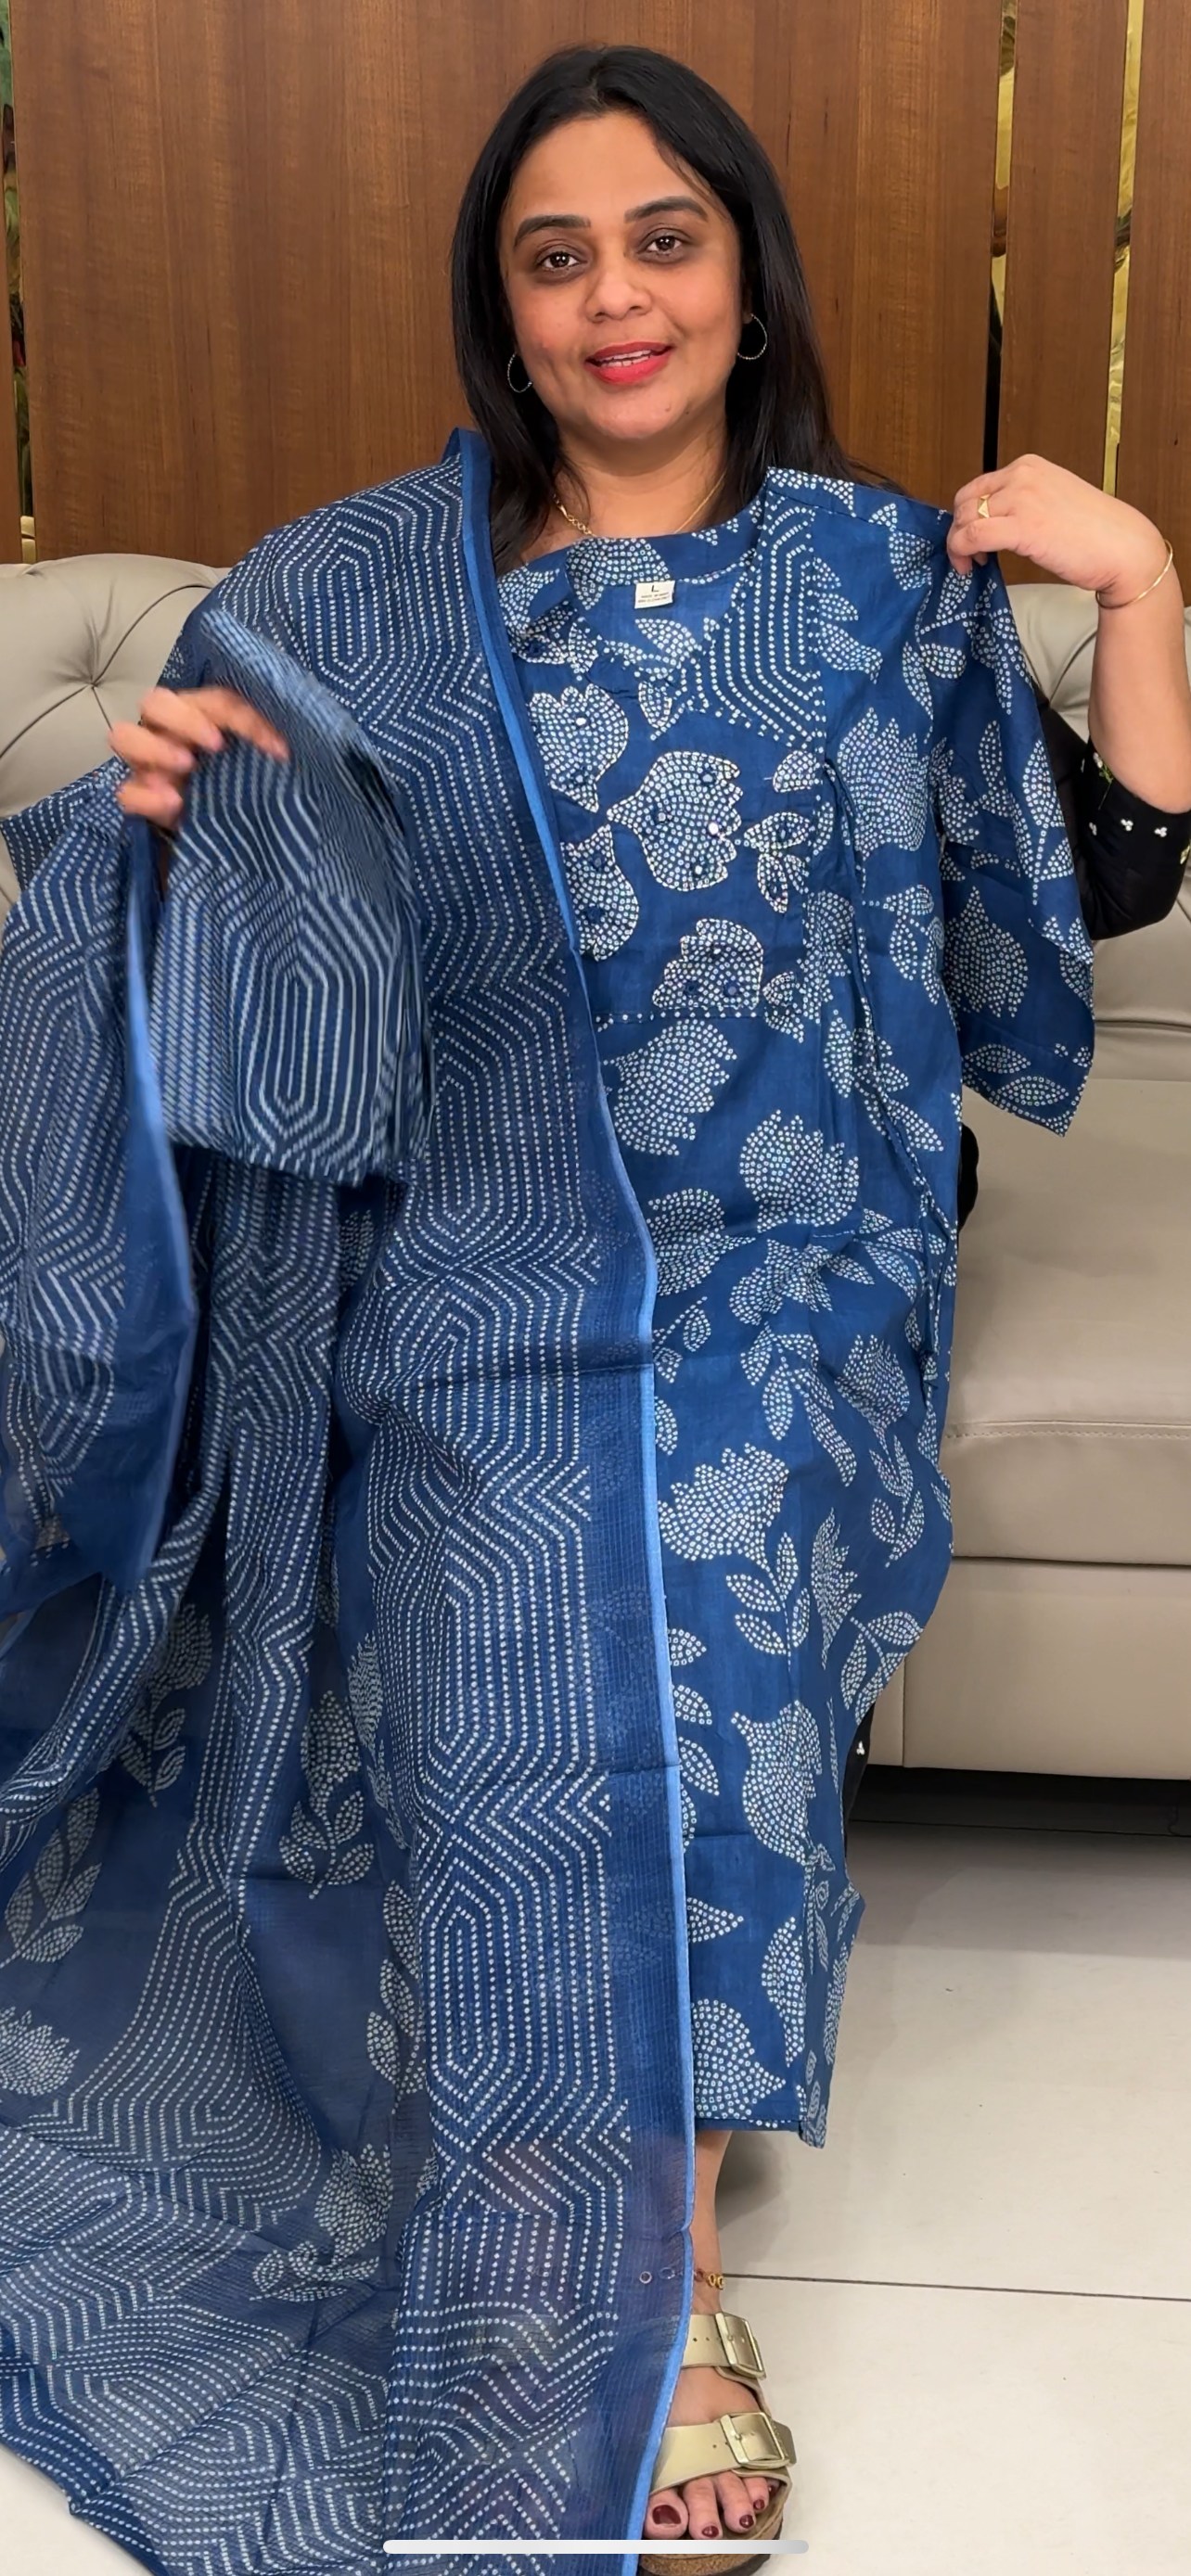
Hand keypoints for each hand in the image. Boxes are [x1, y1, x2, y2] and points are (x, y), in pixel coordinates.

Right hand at [110, 687, 288, 830]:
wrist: (226, 829)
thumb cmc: (241, 783)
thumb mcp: (258, 762)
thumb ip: (265, 744)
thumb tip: (284, 746)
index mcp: (197, 714)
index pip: (213, 699)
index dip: (242, 717)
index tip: (274, 746)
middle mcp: (165, 731)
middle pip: (153, 702)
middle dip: (185, 719)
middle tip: (217, 746)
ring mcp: (146, 763)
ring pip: (123, 736)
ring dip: (155, 747)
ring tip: (187, 766)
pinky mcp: (140, 797)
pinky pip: (125, 791)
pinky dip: (147, 795)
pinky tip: (175, 801)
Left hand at [947, 454, 1168, 604]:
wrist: (1122, 548)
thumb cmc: (1095, 532)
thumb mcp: (1052, 502)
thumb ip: (1023, 503)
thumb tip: (993, 521)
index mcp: (1029, 466)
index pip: (978, 486)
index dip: (967, 515)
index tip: (972, 538)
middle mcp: (1022, 476)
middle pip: (966, 501)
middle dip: (959, 529)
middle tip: (968, 553)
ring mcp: (1021, 499)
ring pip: (965, 519)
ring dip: (958, 545)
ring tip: (971, 563)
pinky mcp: (1022, 526)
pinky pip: (972, 536)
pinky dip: (961, 552)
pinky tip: (972, 565)